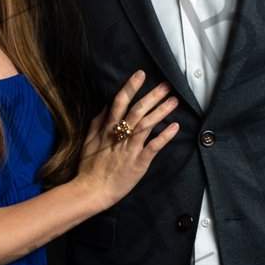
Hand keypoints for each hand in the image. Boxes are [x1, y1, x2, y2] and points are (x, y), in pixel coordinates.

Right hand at [75, 69, 179, 210]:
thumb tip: (106, 106)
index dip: (130, 87)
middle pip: (137, 111)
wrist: (91, 190)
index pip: (119, 103)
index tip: (141, 74)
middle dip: (152, 96)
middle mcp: (119, 136)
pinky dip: (164, 136)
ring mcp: (130, 149)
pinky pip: (153, 146)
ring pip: (147, 125)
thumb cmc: (89, 166)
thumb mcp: (89, 141)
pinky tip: (175, 126)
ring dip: (161, 111)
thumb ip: (98, 122)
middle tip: (166, 85)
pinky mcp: (139, 162)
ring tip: (174, 101)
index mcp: (106, 129)